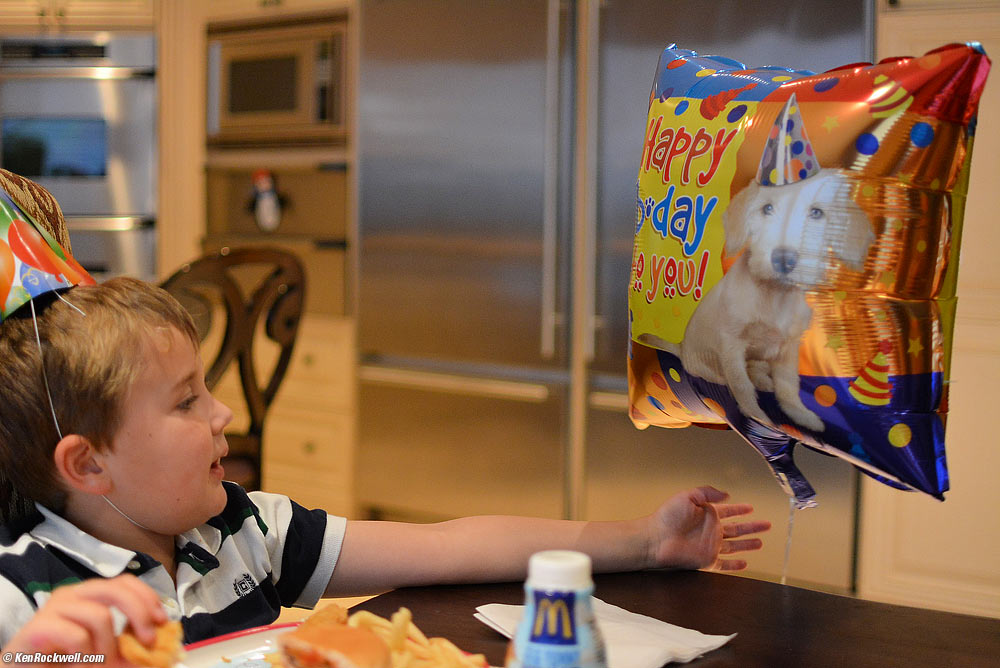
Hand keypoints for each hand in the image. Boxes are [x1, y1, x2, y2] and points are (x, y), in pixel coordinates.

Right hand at [2, 574, 165, 667]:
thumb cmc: (64, 658)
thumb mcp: (103, 650)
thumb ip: (127, 646)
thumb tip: (158, 649)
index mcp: (90, 594)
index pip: (126, 582)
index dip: (148, 598)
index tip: (162, 621)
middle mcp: (73, 594)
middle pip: (117, 590)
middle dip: (139, 616)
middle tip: (147, 642)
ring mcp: (54, 608)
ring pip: (100, 616)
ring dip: (108, 648)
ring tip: (101, 666)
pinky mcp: (39, 627)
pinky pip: (77, 637)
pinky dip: (86, 658)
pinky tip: (79, 666)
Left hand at [647, 486, 770, 571]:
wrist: (657, 539)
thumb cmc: (669, 516)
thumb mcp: (689, 496)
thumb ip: (708, 493)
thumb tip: (727, 494)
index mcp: (707, 515)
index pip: (729, 512)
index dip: (740, 509)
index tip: (751, 508)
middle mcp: (711, 531)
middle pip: (737, 529)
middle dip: (752, 527)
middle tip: (766, 524)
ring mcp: (710, 546)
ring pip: (735, 546)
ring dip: (748, 544)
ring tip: (761, 542)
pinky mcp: (707, 561)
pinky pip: (724, 565)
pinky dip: (735, 566)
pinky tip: (744, 563)